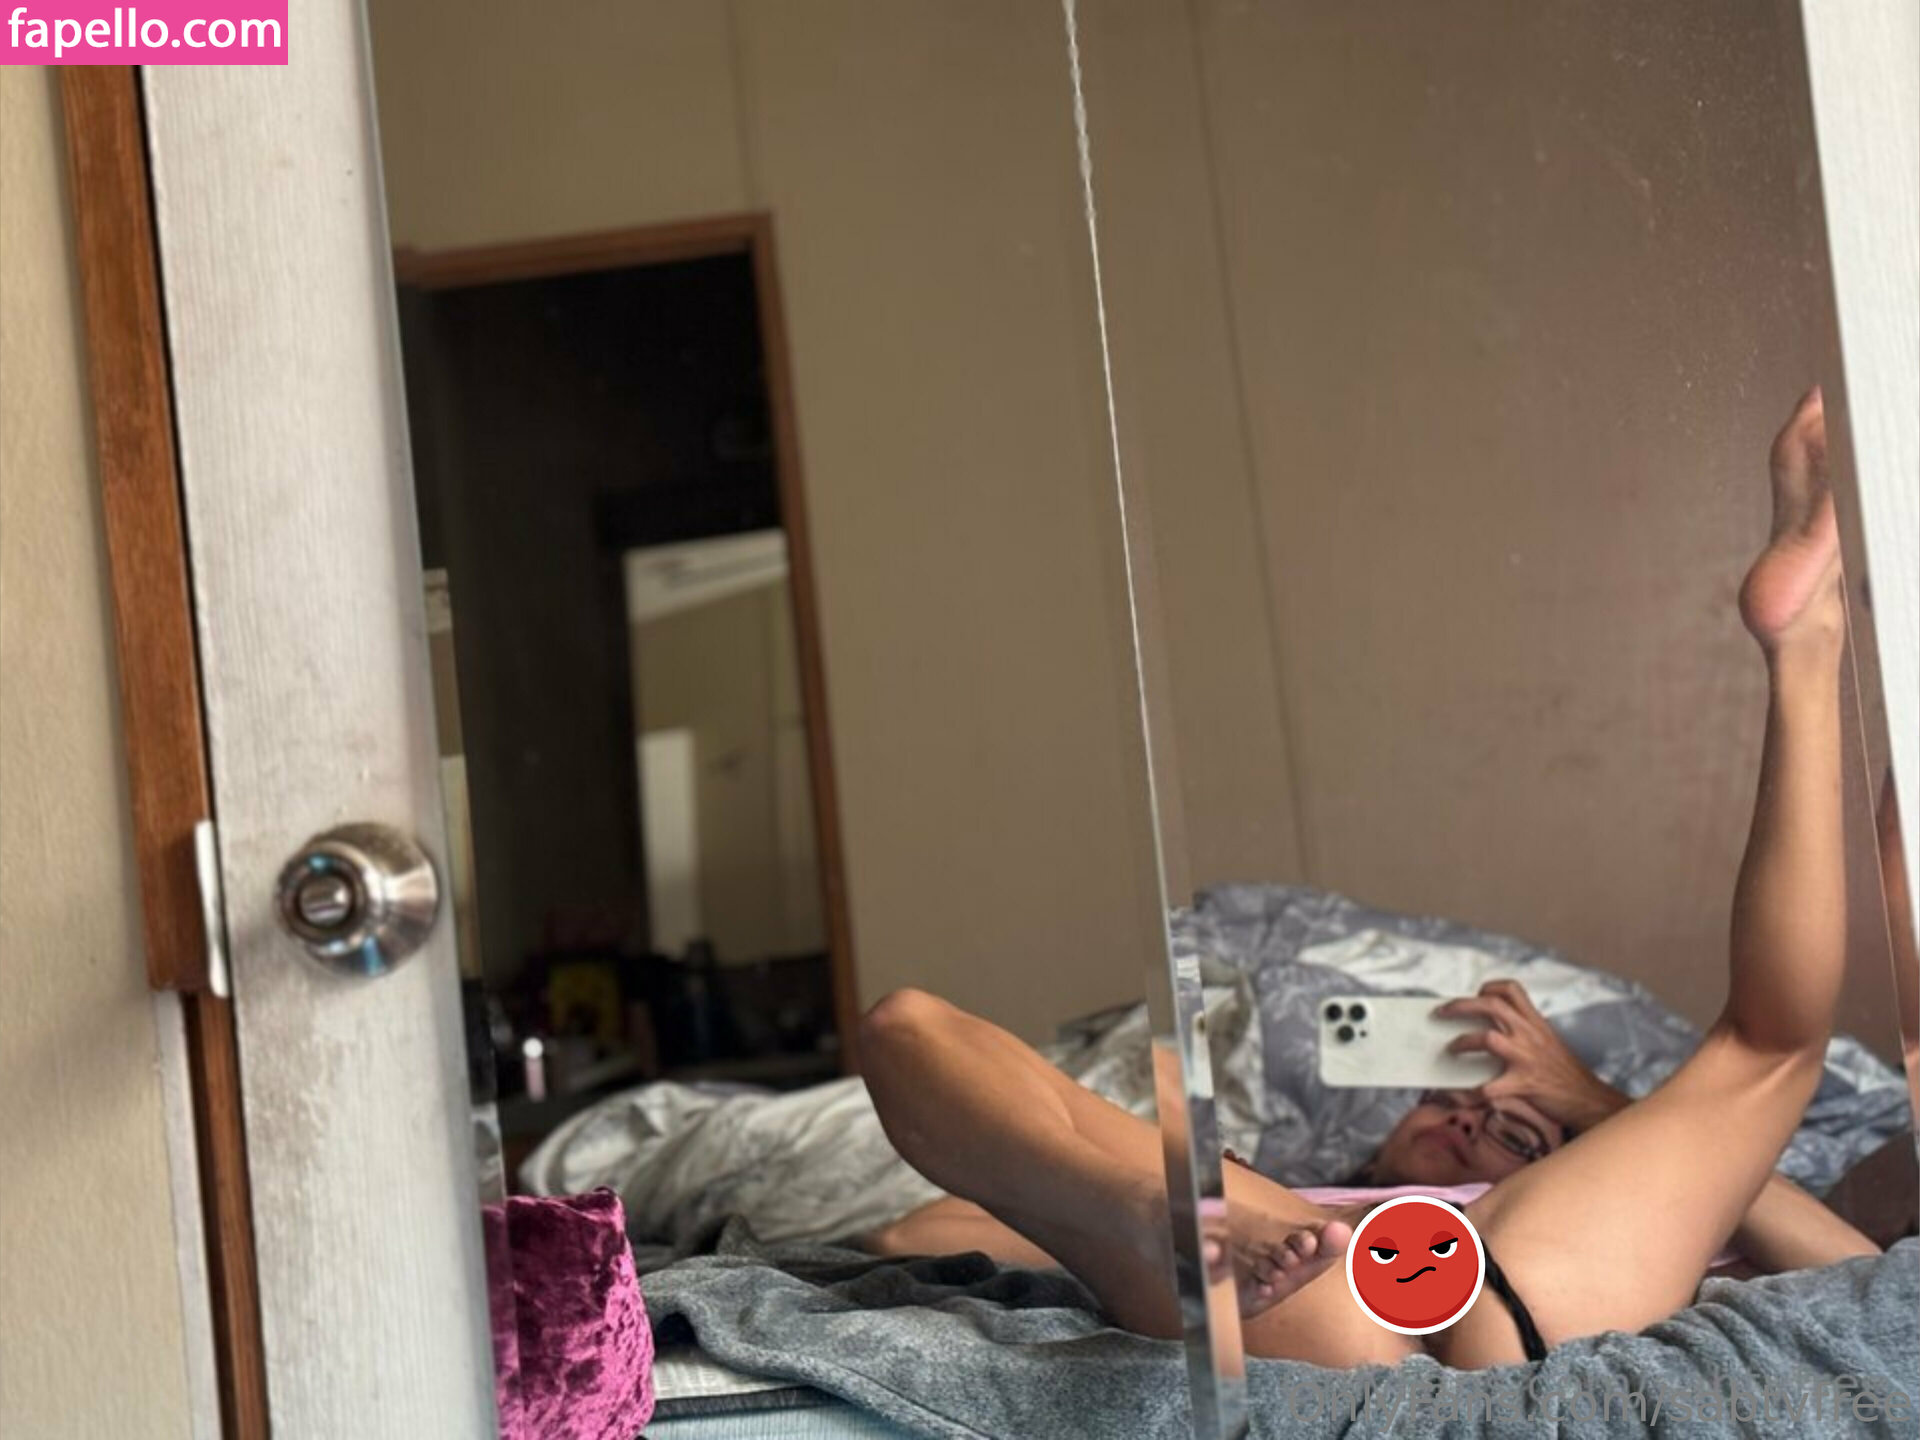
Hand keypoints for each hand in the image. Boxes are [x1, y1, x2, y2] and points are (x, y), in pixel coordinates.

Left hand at [1432, 980, 1628, 1132]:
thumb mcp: (1549, 1043)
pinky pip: (1489, 1087)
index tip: (1477, 993)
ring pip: (1487, 1038)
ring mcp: (1527, 1058)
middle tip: (1441, 1012)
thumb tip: (1492, 1032)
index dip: (1489, 987)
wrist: (1590, 1100)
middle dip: (1460, 1005)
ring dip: (1463, 1042)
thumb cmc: (1566, 1074)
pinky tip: (1461, 1094)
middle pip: (1490, 1006)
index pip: (1511, 990)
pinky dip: (1471, 1092)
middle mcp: (1531, 1035)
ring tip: (1451, 1048)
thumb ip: (1526, 1033)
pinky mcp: (1524, 1084)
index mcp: (1537, 1023)